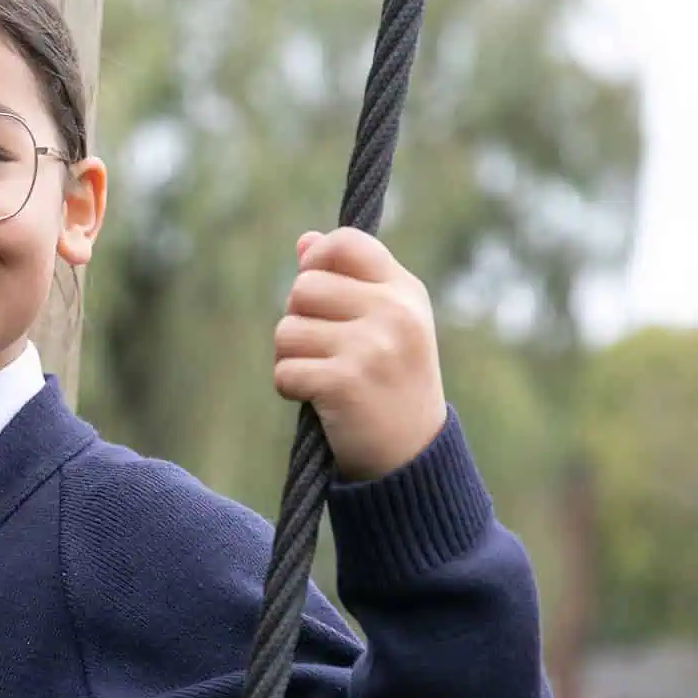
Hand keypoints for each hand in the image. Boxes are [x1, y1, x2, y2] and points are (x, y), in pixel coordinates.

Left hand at [272, 228, 447, 481]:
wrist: (412, 456)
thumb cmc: (392, 382)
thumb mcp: (386, 324)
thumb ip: (348, 281)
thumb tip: (305, 241)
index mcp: (405, 291)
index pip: (346, 242)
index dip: (317, 261)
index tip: (319, 293)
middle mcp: (393, 313)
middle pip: (303, 287)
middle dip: (300, 320)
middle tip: (326, 351)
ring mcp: (371, 347)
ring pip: (286, 330)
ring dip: (291, 358)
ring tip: (324, 376)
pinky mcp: (344, 383)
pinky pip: (284, 371)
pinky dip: (291, 389)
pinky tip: (320, 401)